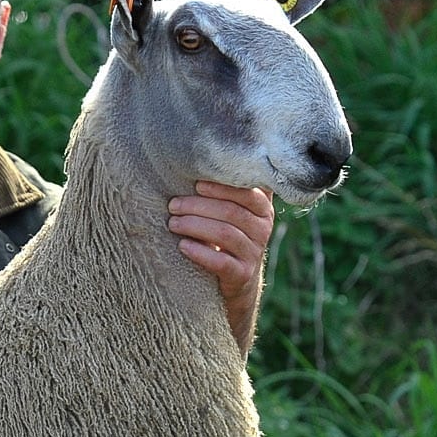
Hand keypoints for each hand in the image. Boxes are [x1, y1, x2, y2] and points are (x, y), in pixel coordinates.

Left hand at [169, 181, 273, 350]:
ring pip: (225, 234)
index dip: (219, 187)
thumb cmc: (228, 236)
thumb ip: (230, 190)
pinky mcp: (242, 275)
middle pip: (231, 212)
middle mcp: (263, 229)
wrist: (237, 280)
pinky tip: (182, 246)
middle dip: (198, 206)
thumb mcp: (233, 212)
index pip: (245, 193)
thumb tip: (205, 157)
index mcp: (262, 209)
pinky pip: (221, 262)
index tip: (195, 183)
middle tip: (172, 205)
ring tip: (172, 223)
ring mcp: (254, 253)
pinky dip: (200, 253)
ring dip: (194, 226)